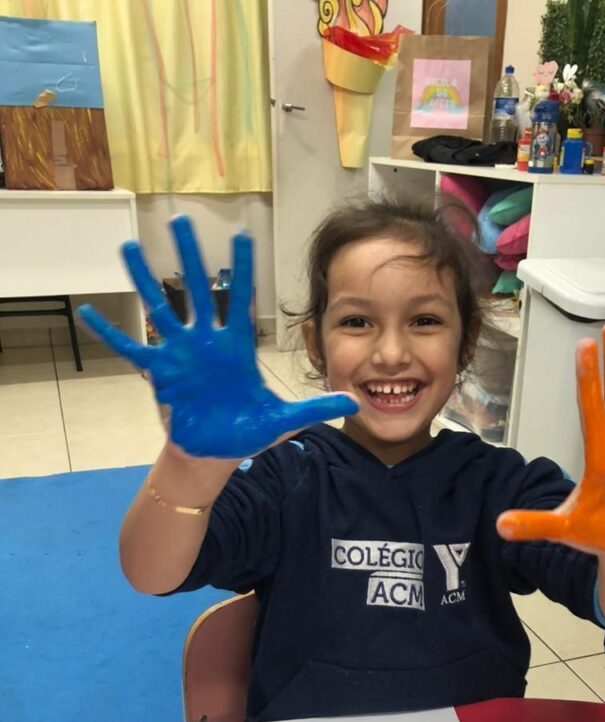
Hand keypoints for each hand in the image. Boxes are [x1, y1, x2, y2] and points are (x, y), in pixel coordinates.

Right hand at [77, 216, 357, 458]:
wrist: (216, 453)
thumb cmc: (248, 431)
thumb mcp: (285, 420)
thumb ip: (315, 407)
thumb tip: (352, 402)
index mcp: (235, 347)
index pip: (239, 300)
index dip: (240, 269)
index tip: (243, 235)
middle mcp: (205, 343)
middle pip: (195, 291)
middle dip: (189, 257)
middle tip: (182, 220)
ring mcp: (180, 356)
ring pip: (160, 309)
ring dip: (144, 279)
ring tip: (130, 247)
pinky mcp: (160, 375)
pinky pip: (130, 350)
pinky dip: (109, 334)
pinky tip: (87, 313)